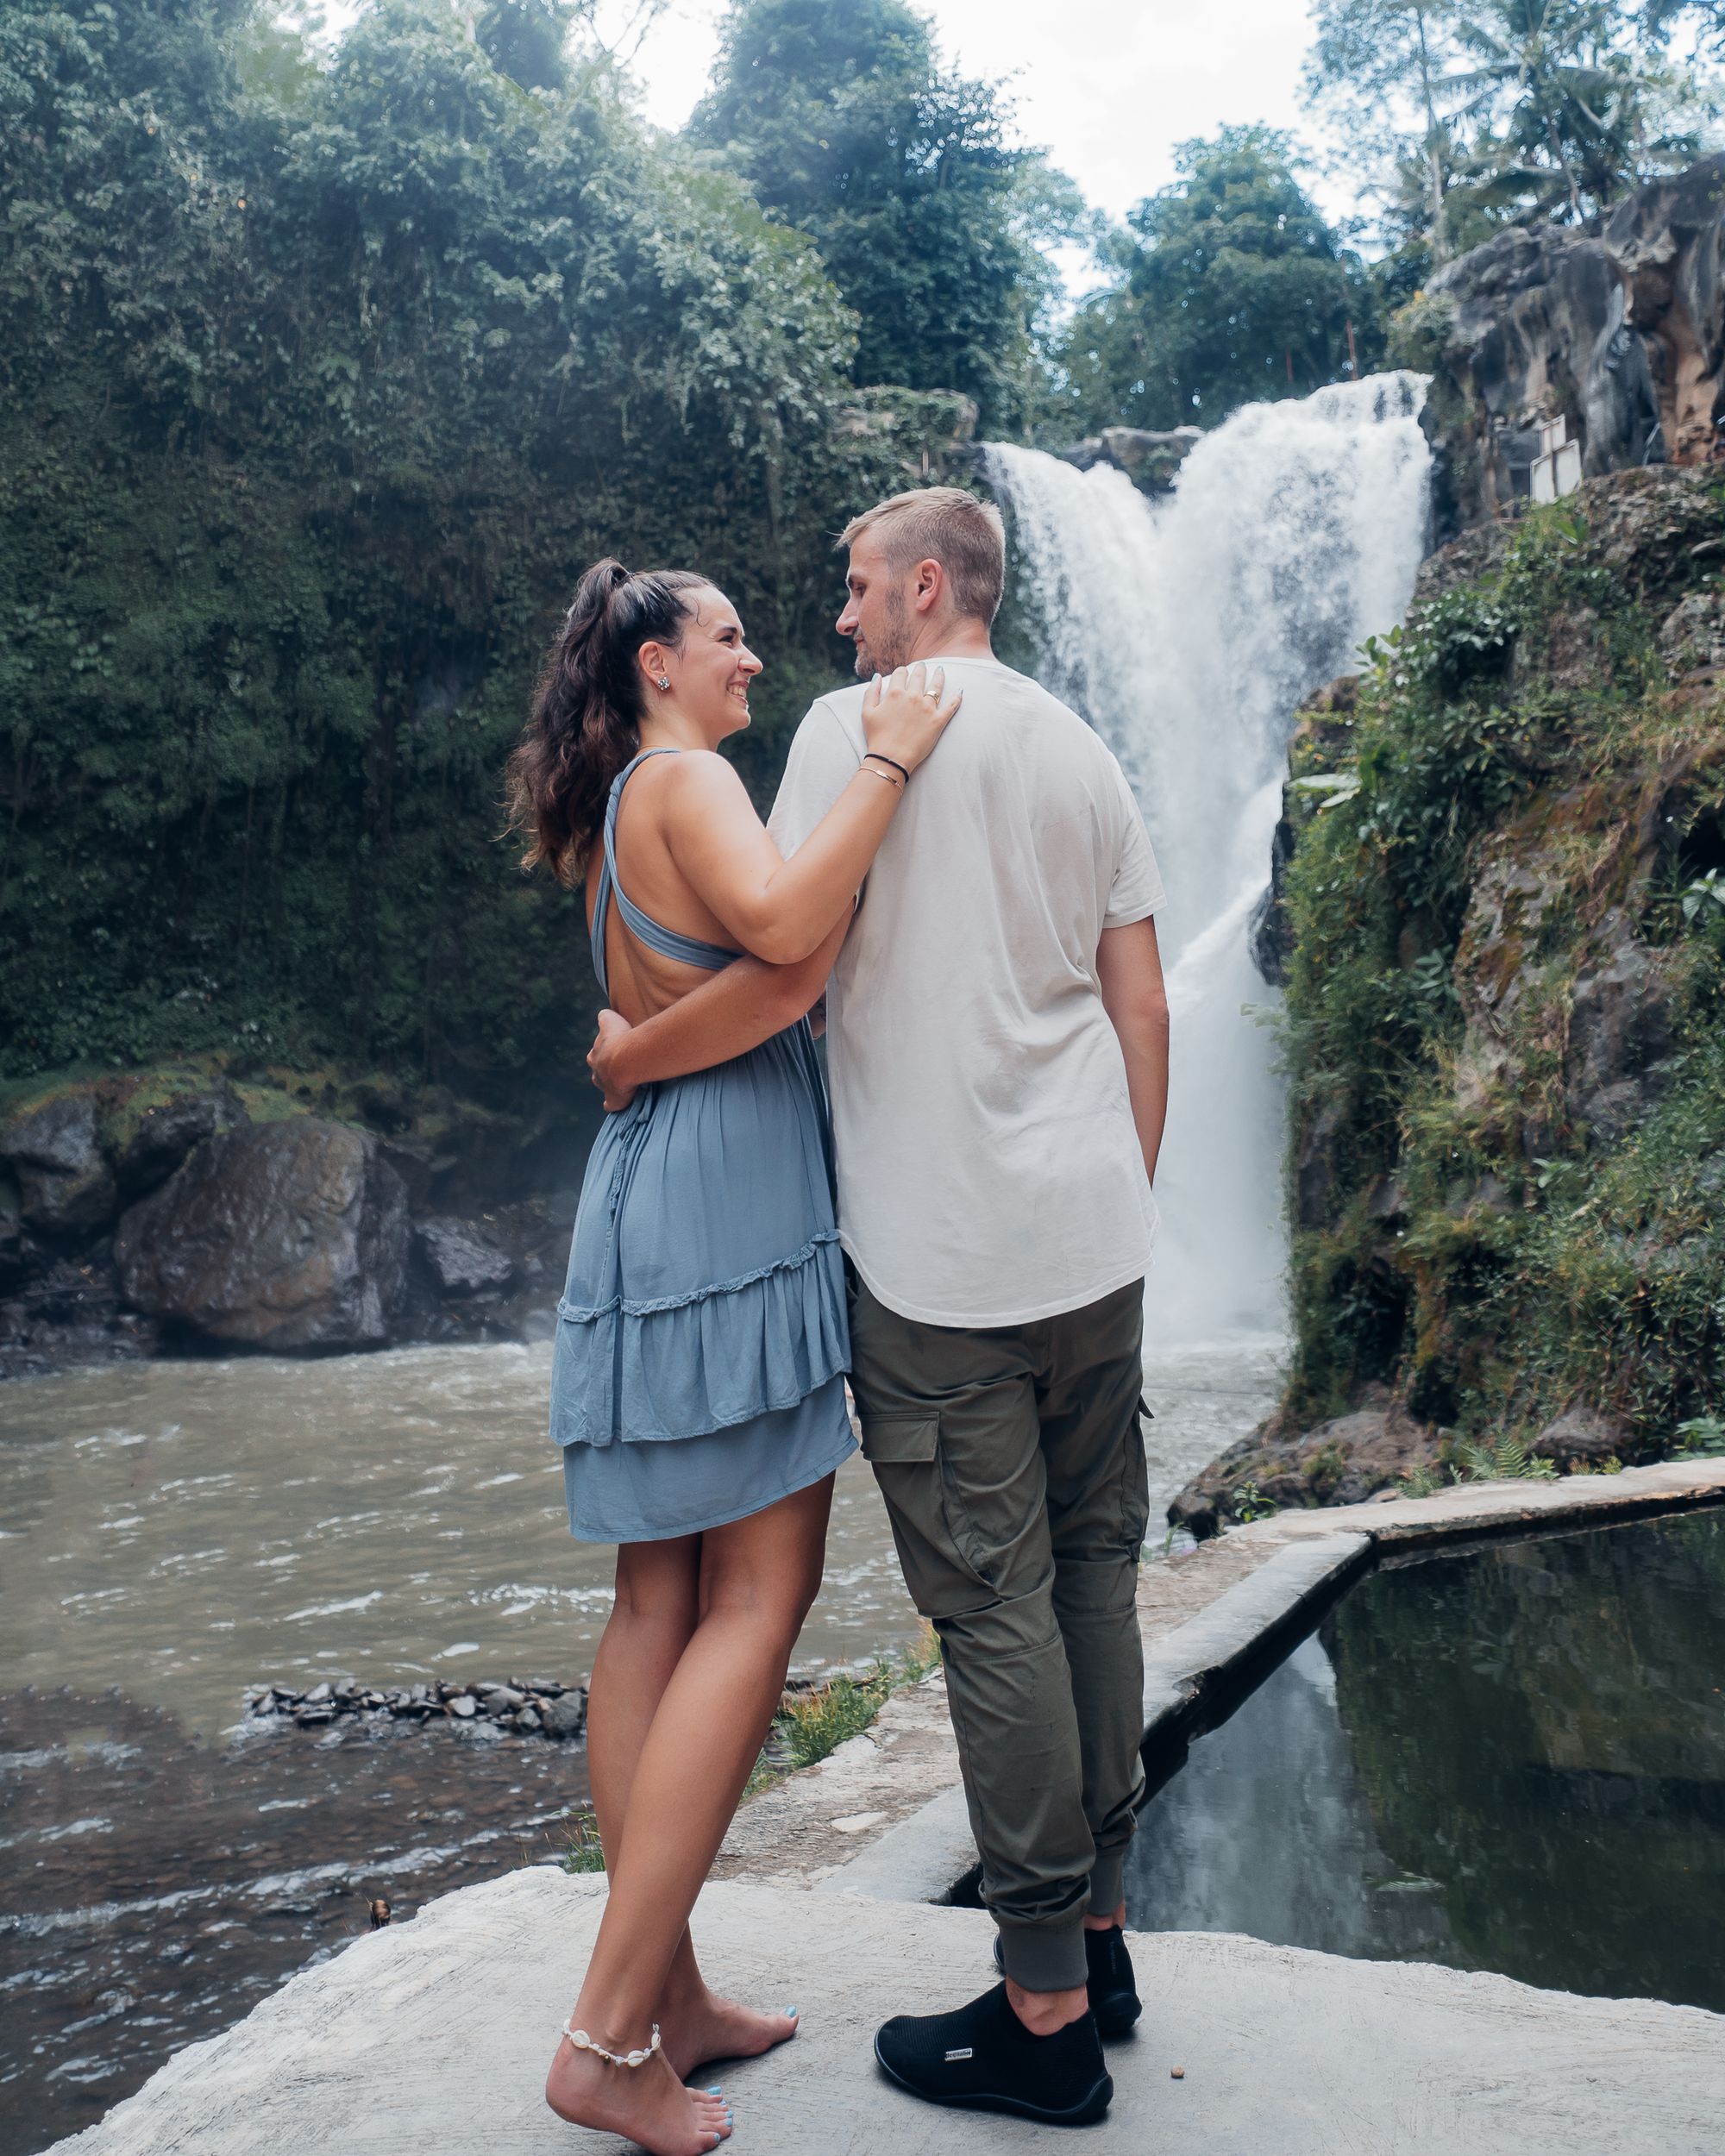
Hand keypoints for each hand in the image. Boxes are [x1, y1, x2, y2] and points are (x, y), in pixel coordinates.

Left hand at [587, 1008, 637, 1112]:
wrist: (626, 1059)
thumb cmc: (620, 1038)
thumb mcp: (610, 1019)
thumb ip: (605, 1017)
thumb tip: (603, 1014)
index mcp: (595, 1054)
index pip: (597, 1053)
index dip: (606, 1051)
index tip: (616, 1050)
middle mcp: (596, 1070)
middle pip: (598, 1069)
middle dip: (605, 1068)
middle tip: (619, 1066)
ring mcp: (604, 1086)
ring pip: (603, 1085)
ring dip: (611, 1084)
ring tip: (623, 1083)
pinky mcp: (614, 1100)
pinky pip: (611, 1104)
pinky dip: (613, 1104)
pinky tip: (616, 1104)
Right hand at [861, 662, 962, 777]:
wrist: (891, 758)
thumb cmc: (877, 737)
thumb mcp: (866, 712)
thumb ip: (871, 692)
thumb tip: (877, 676)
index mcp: (895, 693)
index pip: (900, 674)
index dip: (901, 671)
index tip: (903, 672)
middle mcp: (913, 697)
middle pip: (919, 676)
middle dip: (920, 669)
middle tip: (922, 666)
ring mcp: (927, 708)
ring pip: (936, 686)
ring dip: (938, 676)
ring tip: (940, 670)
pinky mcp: (938, 721)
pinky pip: (951, 706)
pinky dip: (957, 698)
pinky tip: (960, 692)